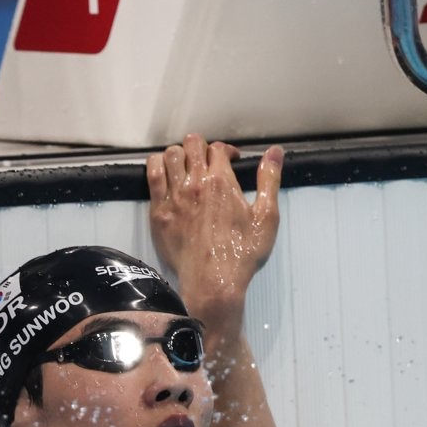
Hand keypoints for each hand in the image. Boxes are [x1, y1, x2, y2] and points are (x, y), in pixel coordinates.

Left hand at [146, 133, 282, 332]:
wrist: (212, 282)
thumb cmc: (241, 254)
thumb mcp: (266, 217)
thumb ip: (269, 180)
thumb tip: (275, 152)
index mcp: (222, 182)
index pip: (218, 149)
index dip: (226, 151)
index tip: (230, 161)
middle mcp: (195, 184)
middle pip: (192, 145)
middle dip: (202, 147)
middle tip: (207, 161)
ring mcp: (174, 197)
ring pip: (170, 155)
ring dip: (179, 154)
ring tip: (186, 165)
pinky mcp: (159, 211)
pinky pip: (152, 175)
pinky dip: (157, 165)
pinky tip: (164, 171)